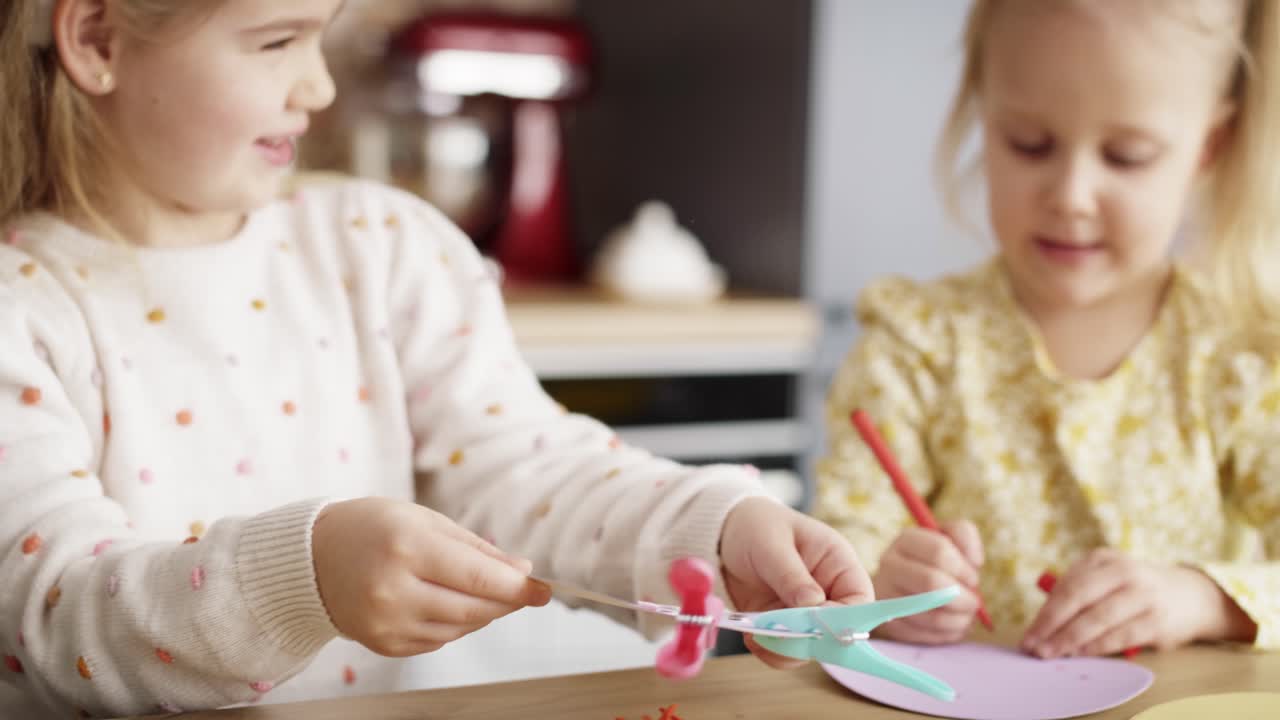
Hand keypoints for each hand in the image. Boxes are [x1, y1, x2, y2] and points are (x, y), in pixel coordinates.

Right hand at [311, 498, 551, 656]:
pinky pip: (438, 640)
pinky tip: (447, 603)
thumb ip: (476, 548)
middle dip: (506, 601)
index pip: (477, 576)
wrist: (311, 558)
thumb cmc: (373, 528)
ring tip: (482, 590)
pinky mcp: (383, 644)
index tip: (544, 589)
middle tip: (527, 591)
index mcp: (406, 548)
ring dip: (483, 612)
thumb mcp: (425, 520)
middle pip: (473, 609)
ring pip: (459, 628)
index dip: (517, 587)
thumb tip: (522, 570)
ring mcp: (386, 622)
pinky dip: (455, 624)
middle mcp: (393, 589)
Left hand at [719, 497, 874, 668]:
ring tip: (758, 635)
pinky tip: (750, 636)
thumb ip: (791, 574)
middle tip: (780, 635)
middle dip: (810, 639)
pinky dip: (768, 650)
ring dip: (785, 649)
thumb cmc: (758, 526)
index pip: (859, 600)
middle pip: (836, 630)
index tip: (815, 622)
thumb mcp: (772, 544)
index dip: (844, 618)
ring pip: (809, 646)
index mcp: (838, 564)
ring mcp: (804, 612)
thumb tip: (813, 604)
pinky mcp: (781, 625)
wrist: (725, 533)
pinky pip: (784, 649)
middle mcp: (827, 592)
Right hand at [871, 521, 983, 643]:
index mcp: (906, 540)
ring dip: (959, 619)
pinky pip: (926, 635)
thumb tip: (974, 560)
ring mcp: (886, 595)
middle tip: (974, 602)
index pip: (939, 551)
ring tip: (967, 616)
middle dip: (962, 597)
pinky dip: (947, 633)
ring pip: (931, 614)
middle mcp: (889, 565)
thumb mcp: (949, 537)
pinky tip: (953, 625)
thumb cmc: (935, 560)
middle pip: (932, 583)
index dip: (964, 568)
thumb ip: (964, 534)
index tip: (973, 578)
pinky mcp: (890, 623)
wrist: (903, 584)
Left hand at [1021, 549, 1247, 658]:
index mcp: (1103, 559)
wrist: (1189, 596)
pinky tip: (1081, 654)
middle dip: (1053, 625)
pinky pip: (1122, 635)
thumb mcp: (1105, 579)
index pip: (1067, 586)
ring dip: (1071, 639)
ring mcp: (1143, 594)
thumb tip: (1041, 625)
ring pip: (1099, 618)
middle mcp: (1124, 572)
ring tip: (1052, 653)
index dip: (1046, 612)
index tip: (1029, 633)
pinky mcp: (1158, 620)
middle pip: (1080, 598)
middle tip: (1035, 647)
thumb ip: (1076, 593)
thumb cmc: (1132, 590)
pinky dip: (1098, 646)